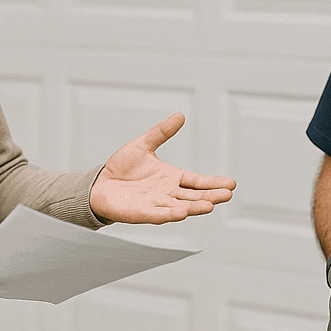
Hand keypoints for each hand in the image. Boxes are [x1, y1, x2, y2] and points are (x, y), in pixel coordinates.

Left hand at [89, 113, 235, 224]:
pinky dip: (170, 214)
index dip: (213, 183)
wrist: (99, 184)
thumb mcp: (143, 145)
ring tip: (210, 205)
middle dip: (211, 195)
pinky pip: (158, 214)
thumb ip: (162, 132)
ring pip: (180, 207)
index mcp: (172, 178)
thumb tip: (180, 115)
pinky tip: (182, 213)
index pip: (198, 181)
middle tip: (227, 194)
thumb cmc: (121, 168)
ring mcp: (156, 204)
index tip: (231, 184)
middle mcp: (167, 193)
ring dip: (194, 207)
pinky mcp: (141, 213)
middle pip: (194, 196)